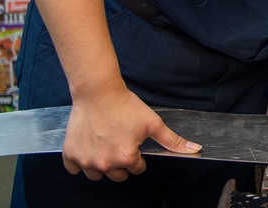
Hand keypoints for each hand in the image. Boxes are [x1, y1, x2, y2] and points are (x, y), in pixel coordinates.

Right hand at [63, 87, 201, 181]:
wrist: (98, 92)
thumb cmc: (126, 106)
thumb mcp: (153, 123)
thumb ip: (173, 140)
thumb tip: (196, 149)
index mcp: (127, 159)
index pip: (137, 168)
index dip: (137, 154)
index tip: (133, 140)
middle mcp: (105, 165)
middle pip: (117, 175)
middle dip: (121, 161)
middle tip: (120, 141)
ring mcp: (86, 161)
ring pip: (96, 175)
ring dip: (101, 164)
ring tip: (105, 143)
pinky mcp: (70, 155)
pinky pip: (74, 169)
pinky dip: (80, 161)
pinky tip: (89, 146)